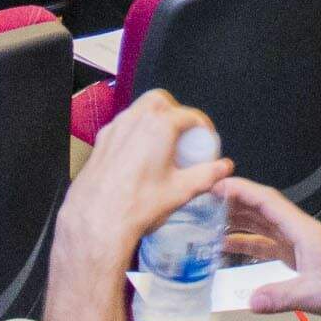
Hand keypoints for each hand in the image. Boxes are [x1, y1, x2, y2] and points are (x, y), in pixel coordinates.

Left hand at [56, 91, 232, 269]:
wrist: (97, 219)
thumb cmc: (137, 204)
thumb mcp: (181, 191)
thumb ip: (207, 176)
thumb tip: (223, 168)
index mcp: (159, 126)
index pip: (189, 115)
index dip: (202, 124)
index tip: (206, 137)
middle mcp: (135, 120)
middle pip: (160, 101)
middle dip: (176, 112)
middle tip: (185, 134)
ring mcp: (115, 128)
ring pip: (138, 109)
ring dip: (154, 119)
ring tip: (163, 144)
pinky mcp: (101, 140)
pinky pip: (122, 125)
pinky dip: (135, 131)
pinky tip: (140, 154)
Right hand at [220, 176, 320, 318]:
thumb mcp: (315, 294)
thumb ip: (281, 297)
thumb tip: (251, 300)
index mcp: (302, 229)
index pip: (266, 201)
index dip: (240, 190)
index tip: (216, 185)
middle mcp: (297, 231)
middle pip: (260, 208)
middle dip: (231, 202)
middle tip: (202, 201)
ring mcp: (297, 242)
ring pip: (261, 225)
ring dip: (236, 221)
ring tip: (208, 221)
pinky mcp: (298, 256)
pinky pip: (266, 244)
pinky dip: (247, 243)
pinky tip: (229, 247)